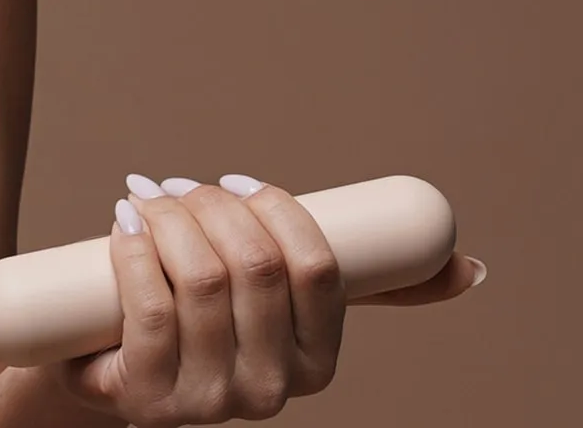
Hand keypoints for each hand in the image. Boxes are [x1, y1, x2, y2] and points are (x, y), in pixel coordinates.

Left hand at [52, 172, 486, 425]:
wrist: (114, 373)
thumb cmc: (207, 323)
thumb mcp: (284, 306)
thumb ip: (367, 288)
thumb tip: (469, 267)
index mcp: (318, 361)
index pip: (317, 267)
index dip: (276, 208)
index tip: (237, 182)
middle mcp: (274, 391)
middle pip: (256, 266)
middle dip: (215, 206)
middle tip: (182, 188)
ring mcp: (212, 401)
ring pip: (202, 280)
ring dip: (170, 219)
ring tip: (149, 201)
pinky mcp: (151, 397)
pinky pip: (150, 307)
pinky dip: (134, 251)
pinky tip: (125, 226)